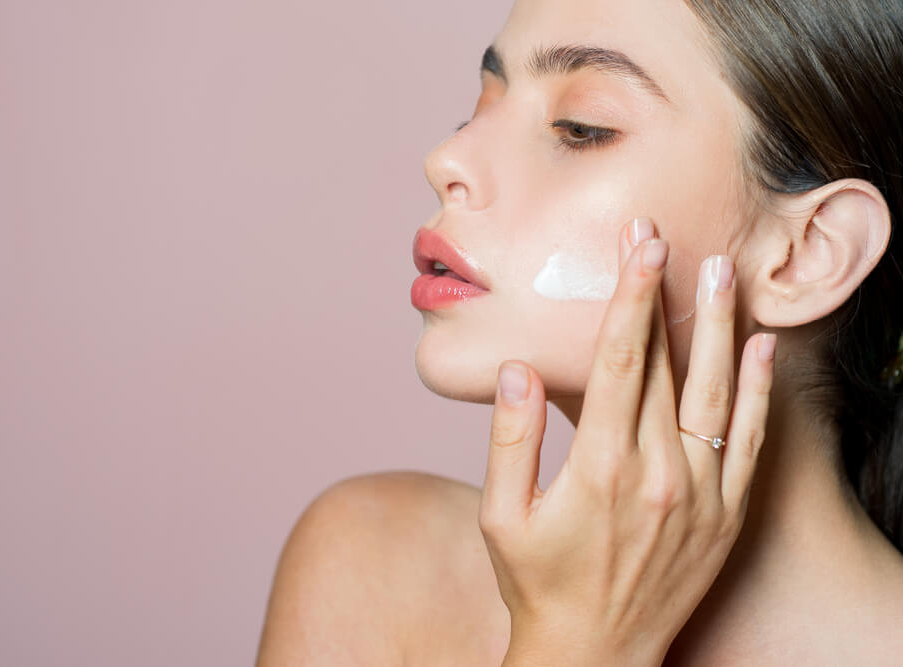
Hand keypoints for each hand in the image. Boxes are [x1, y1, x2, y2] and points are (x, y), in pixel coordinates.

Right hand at [479, 218, 776, 665]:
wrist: (596, 656)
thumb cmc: (537, 583)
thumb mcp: (501, 517)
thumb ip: (509, 439)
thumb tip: (518, 368)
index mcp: (600, 468)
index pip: (620, 361)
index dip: (630, 297)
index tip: (638, 247)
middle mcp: (658, 474)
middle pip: (665, 365)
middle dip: (664, 293)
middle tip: (664, 237)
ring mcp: (700, 494)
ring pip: (714, 391)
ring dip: (719, 327)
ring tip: (721, 271)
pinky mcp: (725, 515)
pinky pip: (747, 441)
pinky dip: (757, 392)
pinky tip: (760, 348)